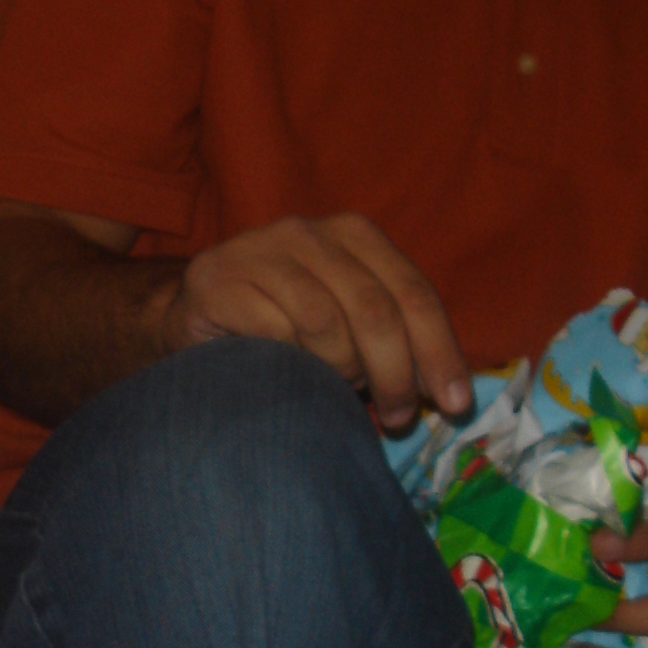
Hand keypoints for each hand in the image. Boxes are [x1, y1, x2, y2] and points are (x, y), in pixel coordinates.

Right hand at [162, 214, 472, 427]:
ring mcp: (259, 251)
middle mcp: (308, 231)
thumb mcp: (347, 323)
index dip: (439, 349)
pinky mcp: (218, 280)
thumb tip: (450, 389)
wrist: (192, 317)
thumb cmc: (282, 326)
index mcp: (354, 233)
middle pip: (374, 308)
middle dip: (396, 372)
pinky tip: (291, 376)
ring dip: (340, 370)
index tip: (455, 402)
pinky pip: (273, 331)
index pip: (412, 291)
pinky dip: (292, 364)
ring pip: (325, 321)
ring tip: (337, 391)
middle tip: (398, 416)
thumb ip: (394, 338)